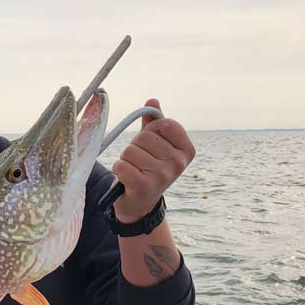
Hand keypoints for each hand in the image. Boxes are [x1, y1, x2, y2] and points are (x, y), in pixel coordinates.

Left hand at [111, 99, 195, 221]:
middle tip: (140, 162)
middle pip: (144, 137)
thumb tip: (152, 100)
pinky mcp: (144, 186)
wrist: (140, 204)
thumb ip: (154, 124)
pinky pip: (121, 165)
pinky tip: (126, 179)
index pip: (163, 123)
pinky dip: (118, 170)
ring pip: (130, 150)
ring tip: (134, 171)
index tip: (152, 146)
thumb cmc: (147, 169)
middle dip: (135, 147)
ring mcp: (163, 175)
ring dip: (126, 160)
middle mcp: (178, 163)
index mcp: (186, 150)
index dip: (151, 131)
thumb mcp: (155, 147)